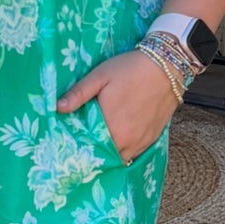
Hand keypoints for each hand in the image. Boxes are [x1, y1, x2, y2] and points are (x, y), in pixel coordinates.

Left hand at [57, 48, 179, 162]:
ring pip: (120, 158)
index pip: (90, 150)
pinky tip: (117, 140)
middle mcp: (127, 141)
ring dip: (110, 153)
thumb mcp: (100, 76)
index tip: (69, 148)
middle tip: (82, 146)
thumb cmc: (130, 69)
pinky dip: (124, 150)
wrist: (167, 66)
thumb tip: (57, 108)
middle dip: (93, 154)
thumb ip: (78, 94)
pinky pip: (134, 153)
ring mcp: (141, 141)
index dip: (79, 151)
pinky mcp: (152, 138)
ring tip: (98, 145)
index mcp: (111, 128)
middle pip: (105, 157)